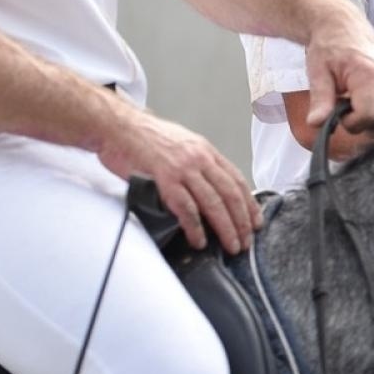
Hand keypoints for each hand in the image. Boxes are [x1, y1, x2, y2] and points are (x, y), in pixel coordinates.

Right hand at [96, 111, 260, 251]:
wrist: (118, 127)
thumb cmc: (145, 138)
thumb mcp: (181, 144)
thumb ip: (197, 164)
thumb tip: (209, 188)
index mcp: (206, 151)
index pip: (236, 180)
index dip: (249, 203)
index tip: (255, 221)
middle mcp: (199, 158)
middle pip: (230, 194)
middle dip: (242, 221)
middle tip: (246, 241)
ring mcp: (183, 169)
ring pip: (213, 203)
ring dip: (225, 228)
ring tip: (231, 246)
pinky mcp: (164, 179)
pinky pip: (186, 208)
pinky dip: (195, 227)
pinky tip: (199, 240)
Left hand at [303, 6, 373, 133]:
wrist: (341, 24)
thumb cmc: (329, 46)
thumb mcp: (318, 73)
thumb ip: (320, 100)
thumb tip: (316, 124)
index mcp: (370, 74)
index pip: (367, 117)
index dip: (351, 122)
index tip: (340, 113)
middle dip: (363, 119)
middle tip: (347, 102)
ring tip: (358, 97)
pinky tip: (370, 96)